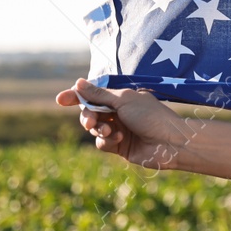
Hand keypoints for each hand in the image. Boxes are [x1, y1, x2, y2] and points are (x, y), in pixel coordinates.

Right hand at [54, 78, 189, 168]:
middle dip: (87, 116)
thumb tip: (77, 83)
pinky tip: (118, 139)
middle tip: (90, 121)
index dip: (76, 97)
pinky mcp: (120, 147)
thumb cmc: (151, 116)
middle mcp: (120, 113)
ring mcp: (119, 129)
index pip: (94, 95)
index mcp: (122, 98)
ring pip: (94, 128)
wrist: (170, 143)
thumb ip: (98, 94)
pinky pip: (102, 143)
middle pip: (90, 112)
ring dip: (98, 128)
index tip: (60, 100)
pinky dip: (106, 140)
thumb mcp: (123, 100)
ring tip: (108, 130)